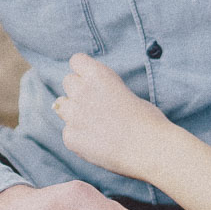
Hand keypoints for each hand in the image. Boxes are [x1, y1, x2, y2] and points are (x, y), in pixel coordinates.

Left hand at [55, 53, 176, 178]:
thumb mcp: (126, 93)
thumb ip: (104, 91)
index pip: (76, 61)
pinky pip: (68, 132)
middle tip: (95, 104)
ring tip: (94, 125)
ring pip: (62, 107)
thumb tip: (93, 99)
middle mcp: (82, 91)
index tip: (90, 79)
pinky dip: (79, 137)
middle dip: (78, 90)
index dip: (83, 70)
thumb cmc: (146, 120)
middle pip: (68, 82)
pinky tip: (97, 143)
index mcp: (98, 75)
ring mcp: (74, 115)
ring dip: (74, 113)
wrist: (148, 148)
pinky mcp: (71, 137)